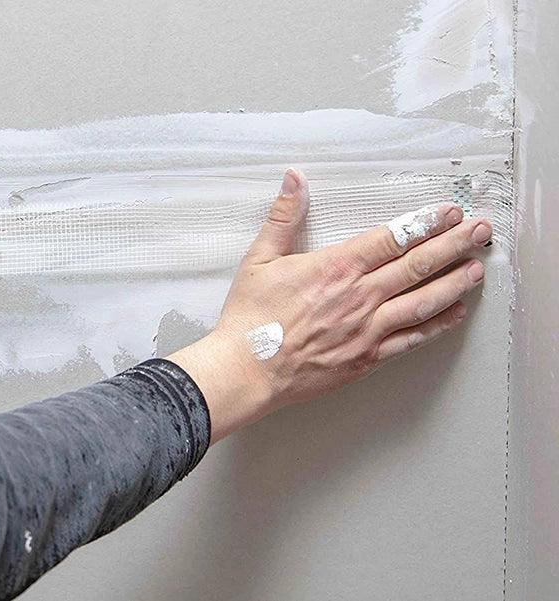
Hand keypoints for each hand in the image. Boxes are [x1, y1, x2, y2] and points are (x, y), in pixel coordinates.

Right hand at [169, 169, 491, 442]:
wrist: (247, 369)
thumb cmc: (250, 317)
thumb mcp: (259, 259)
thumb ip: (283, 217)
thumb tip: (294, 179)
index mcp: (336, 267)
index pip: (392, 238)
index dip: (426, 223)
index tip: (449, 213)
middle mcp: (359, 296)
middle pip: (418, 265)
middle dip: (454, 246)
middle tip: (480, 232)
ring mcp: (367, 328)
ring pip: (423, 301)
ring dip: (455, 283)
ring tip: (477, 269)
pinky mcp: (367, 357)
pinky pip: (411, 338)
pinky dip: (437, 324)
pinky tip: (454, 313)